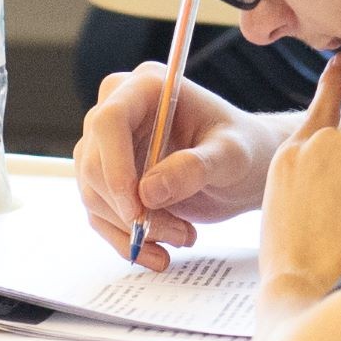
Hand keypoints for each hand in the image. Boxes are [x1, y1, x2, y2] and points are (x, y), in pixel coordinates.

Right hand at [75, 61, 269, 250]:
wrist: (246, 169)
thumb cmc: (245, 149)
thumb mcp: (232, 156)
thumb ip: (195, 167)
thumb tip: (148, 191)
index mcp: (147, 88)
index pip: (109, 121)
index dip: (115, 166)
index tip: (137, 208)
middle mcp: (119, 111)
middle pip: (94, 163)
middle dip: (130, 209)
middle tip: (177, 233)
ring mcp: (109, 146)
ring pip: (94, 195)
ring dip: (134, 229)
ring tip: (183, 236)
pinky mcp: (110, 178)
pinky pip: (101, 215)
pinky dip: (126, 240)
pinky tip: (159, 252)